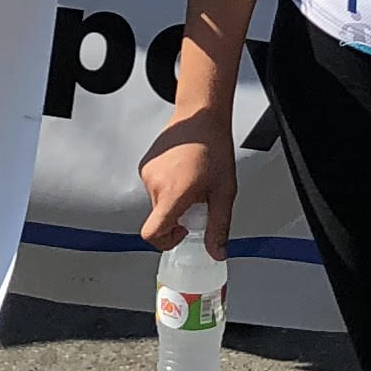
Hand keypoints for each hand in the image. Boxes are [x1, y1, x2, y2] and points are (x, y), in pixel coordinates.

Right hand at [137, 122, 235, 252]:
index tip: (182, 232)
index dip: (166, 241)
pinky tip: (183, 172)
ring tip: (192, 182)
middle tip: (197, 203)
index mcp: (172, 193)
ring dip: (172, 201)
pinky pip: (153, 187)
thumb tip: (216, 253)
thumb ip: (219, 226)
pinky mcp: (145, 165)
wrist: (200, 117)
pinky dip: (166, 187)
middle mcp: (154, 184)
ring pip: (156, 202)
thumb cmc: (213, 148)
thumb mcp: (224, 192)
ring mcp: (147, 173)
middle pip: (158, 218)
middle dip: (176, 218)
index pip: (153, 233)